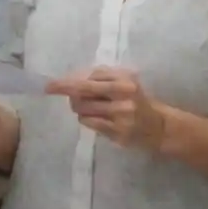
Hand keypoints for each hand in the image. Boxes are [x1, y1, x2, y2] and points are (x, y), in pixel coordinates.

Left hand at [47, 66, 165, 150]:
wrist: (158, 126)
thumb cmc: (135, 99)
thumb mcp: (123, 81)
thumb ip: (99, 76)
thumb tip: (70, 77)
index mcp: (124, 79)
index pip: (90, 77)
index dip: (68, 80)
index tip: (51, 82)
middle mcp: (124, 94)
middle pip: (83, 90)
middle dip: (64, 89)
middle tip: (49, 89)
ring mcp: (121, 114)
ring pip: (83, 108)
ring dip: (78, 107)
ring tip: (88, 107)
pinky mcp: (118, 132)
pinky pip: (89, 122)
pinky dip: (86, 119)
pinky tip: (94, 117)